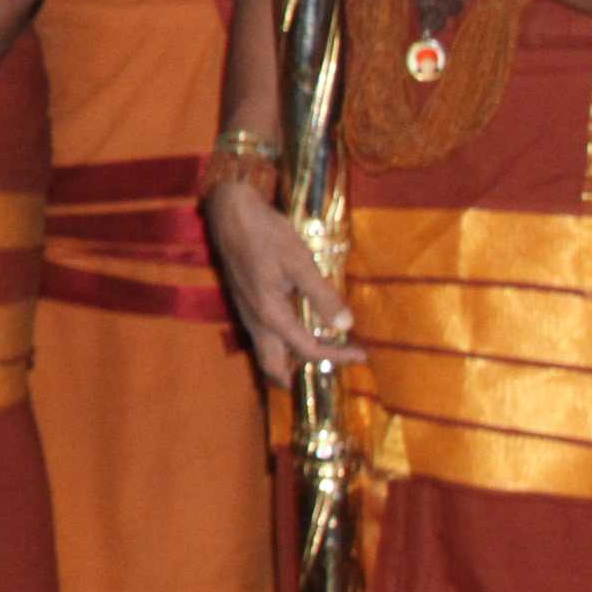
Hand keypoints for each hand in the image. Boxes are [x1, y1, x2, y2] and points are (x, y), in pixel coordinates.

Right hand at [203, 180, 361, 382]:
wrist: (229, 213)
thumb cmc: (267, 234)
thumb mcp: (300, 262)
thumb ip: (322, 296)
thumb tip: (346, 326)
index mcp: (271, 315)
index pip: (308, 350)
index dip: (338, 356)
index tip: (362, 354)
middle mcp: (256, 322)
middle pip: (272, 366)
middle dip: (297, 378)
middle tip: (328, 371)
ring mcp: (247, 313)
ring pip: (266, 352)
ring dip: (289, 361)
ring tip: (318, 353)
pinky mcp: (245, 302)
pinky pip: (263, 336)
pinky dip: (282, 344)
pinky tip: (298, 328)